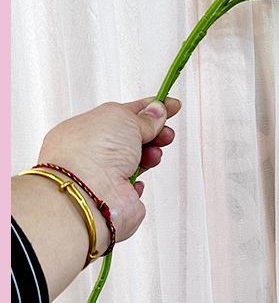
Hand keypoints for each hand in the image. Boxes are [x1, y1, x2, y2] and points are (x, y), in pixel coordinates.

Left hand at [37, 97, 181, 245]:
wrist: (88, 194)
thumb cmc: (90, 153)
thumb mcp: (122, 117)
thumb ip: (142, 115)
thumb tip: (156, 112)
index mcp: (85, 128)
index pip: (122, 114)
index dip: (147, 109)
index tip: (170, 104)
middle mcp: (92, 152)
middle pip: (131, 139)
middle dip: (153, 134)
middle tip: (166, 133)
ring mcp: (103, 176)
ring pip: (136, 162)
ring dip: (150, 156)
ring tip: (153, 155)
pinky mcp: (116, 198)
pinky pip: (134, 187)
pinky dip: (139, 182)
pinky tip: (134, 179)